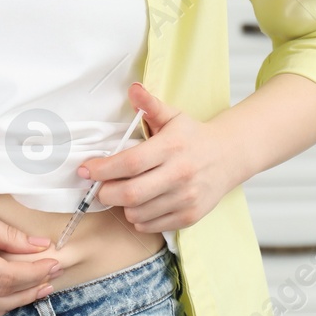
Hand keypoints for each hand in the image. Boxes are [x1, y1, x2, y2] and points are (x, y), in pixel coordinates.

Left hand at [80, 82, 238, 233]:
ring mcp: (186, 197)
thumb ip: (150, 105)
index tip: (86, 170)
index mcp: (171, 147)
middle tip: (101, 187)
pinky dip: (139, 218)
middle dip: (106, 193)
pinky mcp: (189, 216)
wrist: (229, 156)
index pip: (130, 163)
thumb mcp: (173, 116)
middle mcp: (180, 174)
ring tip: (125, 193)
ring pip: (138, 213)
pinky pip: (151, 225)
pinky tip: (143, 204)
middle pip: (130, 193)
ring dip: (123, 206)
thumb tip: (133, 89)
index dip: (103, 169)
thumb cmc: (194, 137)